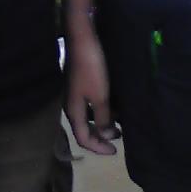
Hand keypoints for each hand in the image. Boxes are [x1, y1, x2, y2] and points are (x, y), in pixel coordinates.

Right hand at [65, 20, 118, 155]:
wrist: (82, 39)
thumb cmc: (91, 69)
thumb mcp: (100, 96)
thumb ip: (103, 118)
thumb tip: (106, 135)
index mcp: (73, 111)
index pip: (83, 138)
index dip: (98, 148)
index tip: (115, 151)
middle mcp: (71, 105)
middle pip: (84, 129)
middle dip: (100, 137)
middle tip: (118, 139)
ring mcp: (75, 93)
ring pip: (87, 116)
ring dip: (102, 123)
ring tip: (119, 124)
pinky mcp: (81, 83)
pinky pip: (90, 104)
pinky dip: (101, 110)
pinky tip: (113, 106)